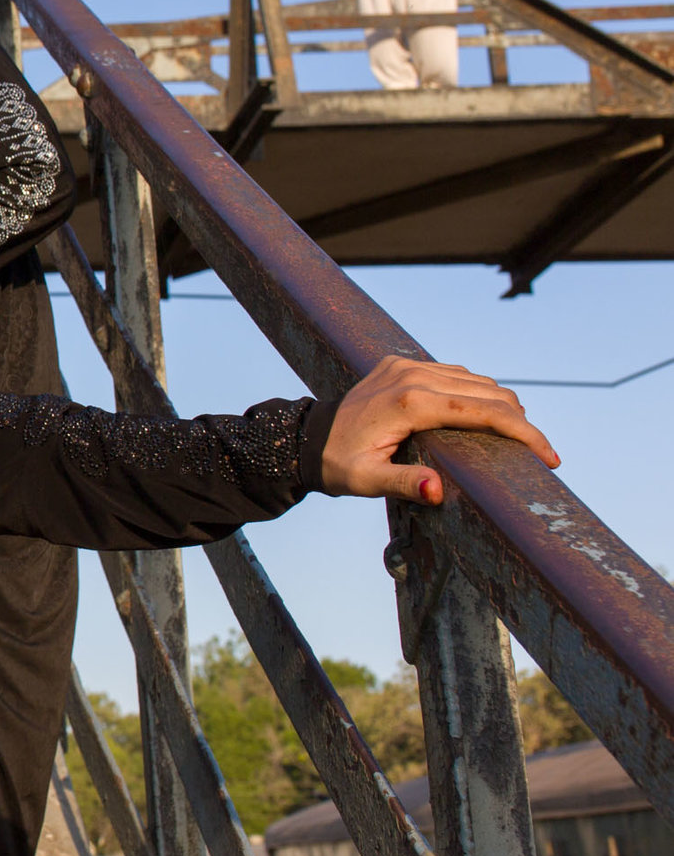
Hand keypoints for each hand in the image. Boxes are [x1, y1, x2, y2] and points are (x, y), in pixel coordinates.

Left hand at [320, 356, 557, 503]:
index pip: (484, 412)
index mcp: (410, 402)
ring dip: (501, 405)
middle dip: (522, 422)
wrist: (306, 437)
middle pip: (488, 393)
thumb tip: (438, 491)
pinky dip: (476, 392)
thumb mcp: (366, 481)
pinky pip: (453, 374)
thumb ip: (402, 484)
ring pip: (475, 380)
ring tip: (519, 438)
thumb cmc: (337, 465)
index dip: (524, 433)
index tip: (550, 457)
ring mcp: (406, 366)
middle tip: (543, 453)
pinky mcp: (401, 364)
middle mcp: (412, 375)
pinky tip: (486, 415)